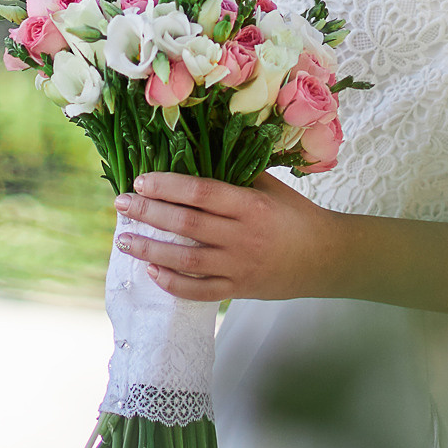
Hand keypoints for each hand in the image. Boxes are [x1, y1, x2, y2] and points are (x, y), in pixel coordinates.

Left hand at [112, 171, 352, 301]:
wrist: (326, 258)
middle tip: (120, 205)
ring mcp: (240, 266)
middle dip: (149, 214)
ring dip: (151, 250)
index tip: (140, 180)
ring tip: (124, 240)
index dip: (168, 186)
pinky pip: (200, 291)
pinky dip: (173, 283)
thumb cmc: (296, 216)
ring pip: (187, 260)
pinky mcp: (239, 289)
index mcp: (251, 205)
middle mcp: (242, 237)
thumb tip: (194, 157)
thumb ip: (237, 175)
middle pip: (187, 225)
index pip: (202, 193)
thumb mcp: (271, 187)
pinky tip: (152, 270)